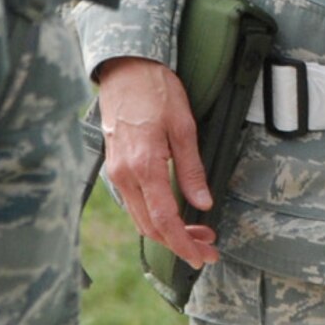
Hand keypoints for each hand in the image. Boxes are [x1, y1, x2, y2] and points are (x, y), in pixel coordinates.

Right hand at [94, 56, 218, 270]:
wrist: (125, 69)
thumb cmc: (156, 91)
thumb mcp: (184, 127)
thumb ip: (191, 169)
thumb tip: (203, 202)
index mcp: (144, 166)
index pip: (164, 219)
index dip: (184, 243)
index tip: (202, 255)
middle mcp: (125, 175)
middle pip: (150, 226)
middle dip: (179, 243)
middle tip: (208, 248)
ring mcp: (117, 172)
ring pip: (140, 218)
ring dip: (168, 232)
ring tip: (197, 233)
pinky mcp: (116, 167)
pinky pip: (134, 203)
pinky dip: (154, 216)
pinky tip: (174, 214)